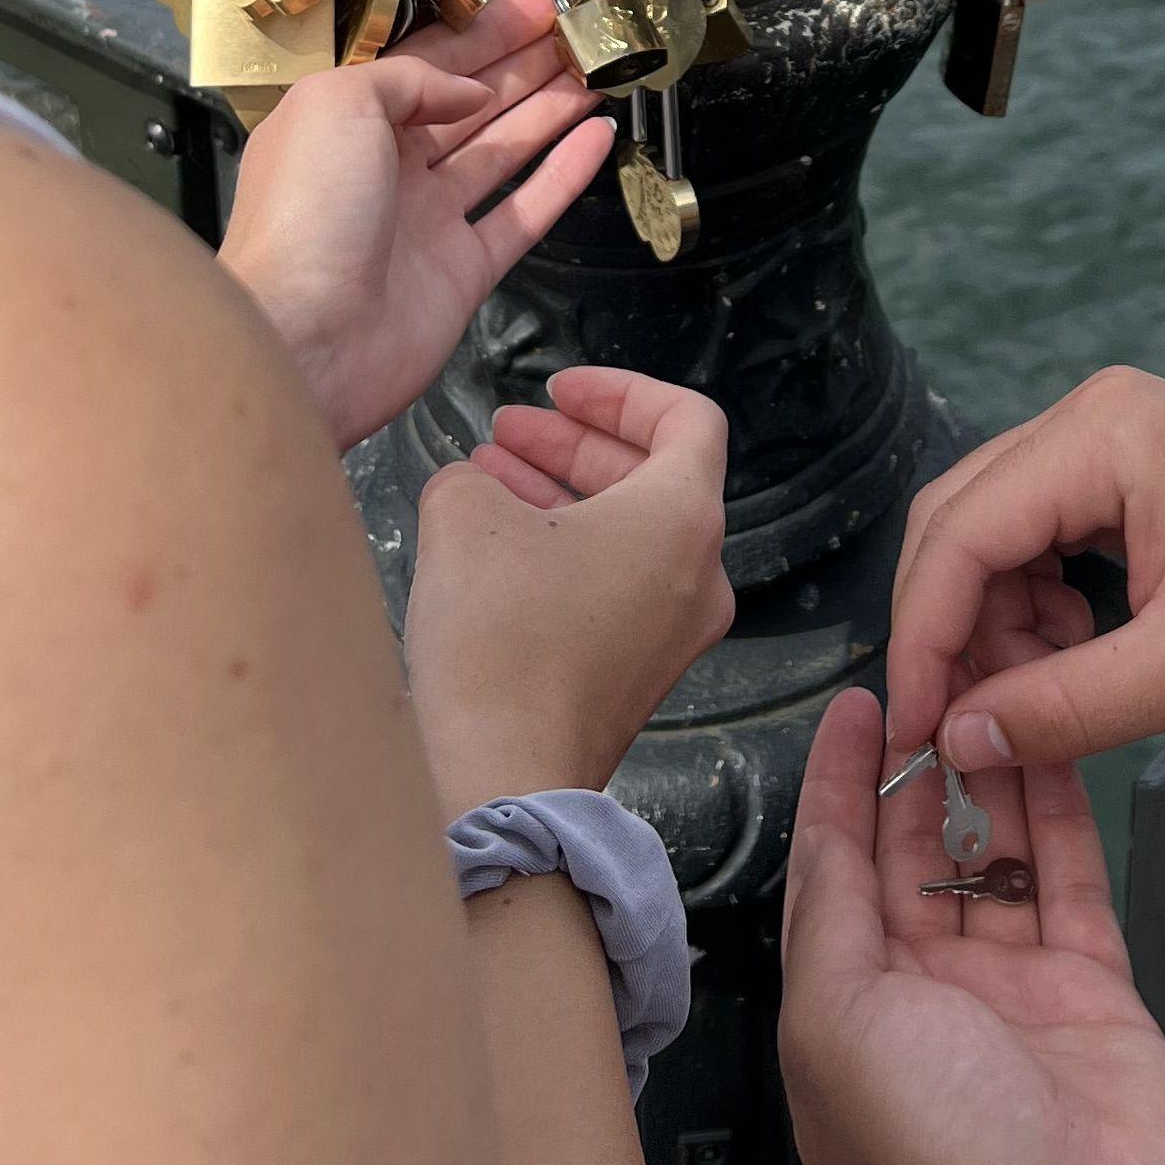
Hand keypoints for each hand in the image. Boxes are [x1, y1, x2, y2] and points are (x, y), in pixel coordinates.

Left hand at [216, 0, 615, 449]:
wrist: (304, 338)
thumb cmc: (301, 219)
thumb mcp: (337, 103)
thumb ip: (408, 77)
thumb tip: (466, 89)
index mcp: (348, 122)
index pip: (430, 61)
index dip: (486, 29)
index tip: (536, 6)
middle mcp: (388, 167)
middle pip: (473, 101)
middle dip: (526, 62)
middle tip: (577, 33)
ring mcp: (428, 220)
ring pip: (504, 149)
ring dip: (551, 108)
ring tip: (596, 72)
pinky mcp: (464, 270)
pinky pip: (525, 211)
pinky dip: (563, 175)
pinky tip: (596, 139)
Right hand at [407, 366, 734, 810]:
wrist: (502, 775)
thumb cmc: (499, 637)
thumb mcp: (465, 515)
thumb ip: (474, 475)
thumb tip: (476, 489)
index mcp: (684, 518)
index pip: (685, 418)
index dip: (619, 391)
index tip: (557, 389)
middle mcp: (700, 574)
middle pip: (653, 476)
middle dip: (573, 444)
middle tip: (505, 429)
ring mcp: (675, 634)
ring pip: (629, 535)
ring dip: (561, 496)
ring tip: (485, 478)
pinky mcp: (639, 677)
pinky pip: (616, 588)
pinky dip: (565, 553)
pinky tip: (494, 547)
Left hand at [778, 667, 1164, 1164]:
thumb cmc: (941, 1157)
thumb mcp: (837, 1023)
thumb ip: (829, 916)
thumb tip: (823, 838)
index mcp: (844, 1019)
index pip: (832, 876)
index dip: (835, 788)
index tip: (848, 706)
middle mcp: (923, 1003)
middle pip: (913, 861)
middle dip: (912, 774)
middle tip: (930, 679)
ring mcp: (1012, 996)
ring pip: (996, 864)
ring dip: (989, 783)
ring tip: (990, 695)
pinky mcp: (1091, 992)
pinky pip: (1071, 883)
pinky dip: (1063, 816)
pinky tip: (1056, 749)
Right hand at [884, 369, 1164, 787]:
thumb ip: (1062, 705)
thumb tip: (960, 741)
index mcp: (1100, 437)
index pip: (959, 534)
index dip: (925, 638)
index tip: (919, 729)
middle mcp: (1095, 416)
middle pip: (965, 520)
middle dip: (953, 629)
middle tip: (959, 727)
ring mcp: (1119, 436)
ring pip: (1001, 531)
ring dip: (999, 622)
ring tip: (1034, 701)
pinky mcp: (1142, 468)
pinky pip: (1050, 532)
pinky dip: (1042, 604)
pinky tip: (1074, 659)